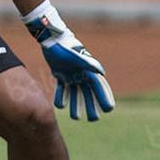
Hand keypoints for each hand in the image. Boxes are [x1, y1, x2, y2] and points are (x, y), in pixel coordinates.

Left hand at [24, 2, 115, 120]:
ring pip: (75, 94)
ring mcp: (71, 76)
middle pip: (88, 94)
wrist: (51, 40)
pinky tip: (61, 106)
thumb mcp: (77, 56)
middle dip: (91, 106)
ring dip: (76, 105)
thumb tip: (102, 72)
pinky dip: (62, 97)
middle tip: (93, 119)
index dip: (104, 98)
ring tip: (75, 117)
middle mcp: (81, 75)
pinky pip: (62, 89)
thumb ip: (88, 64)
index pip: (99, 87)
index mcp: (88, 71)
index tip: (109, 109)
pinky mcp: (60, 75)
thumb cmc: (65, 47)